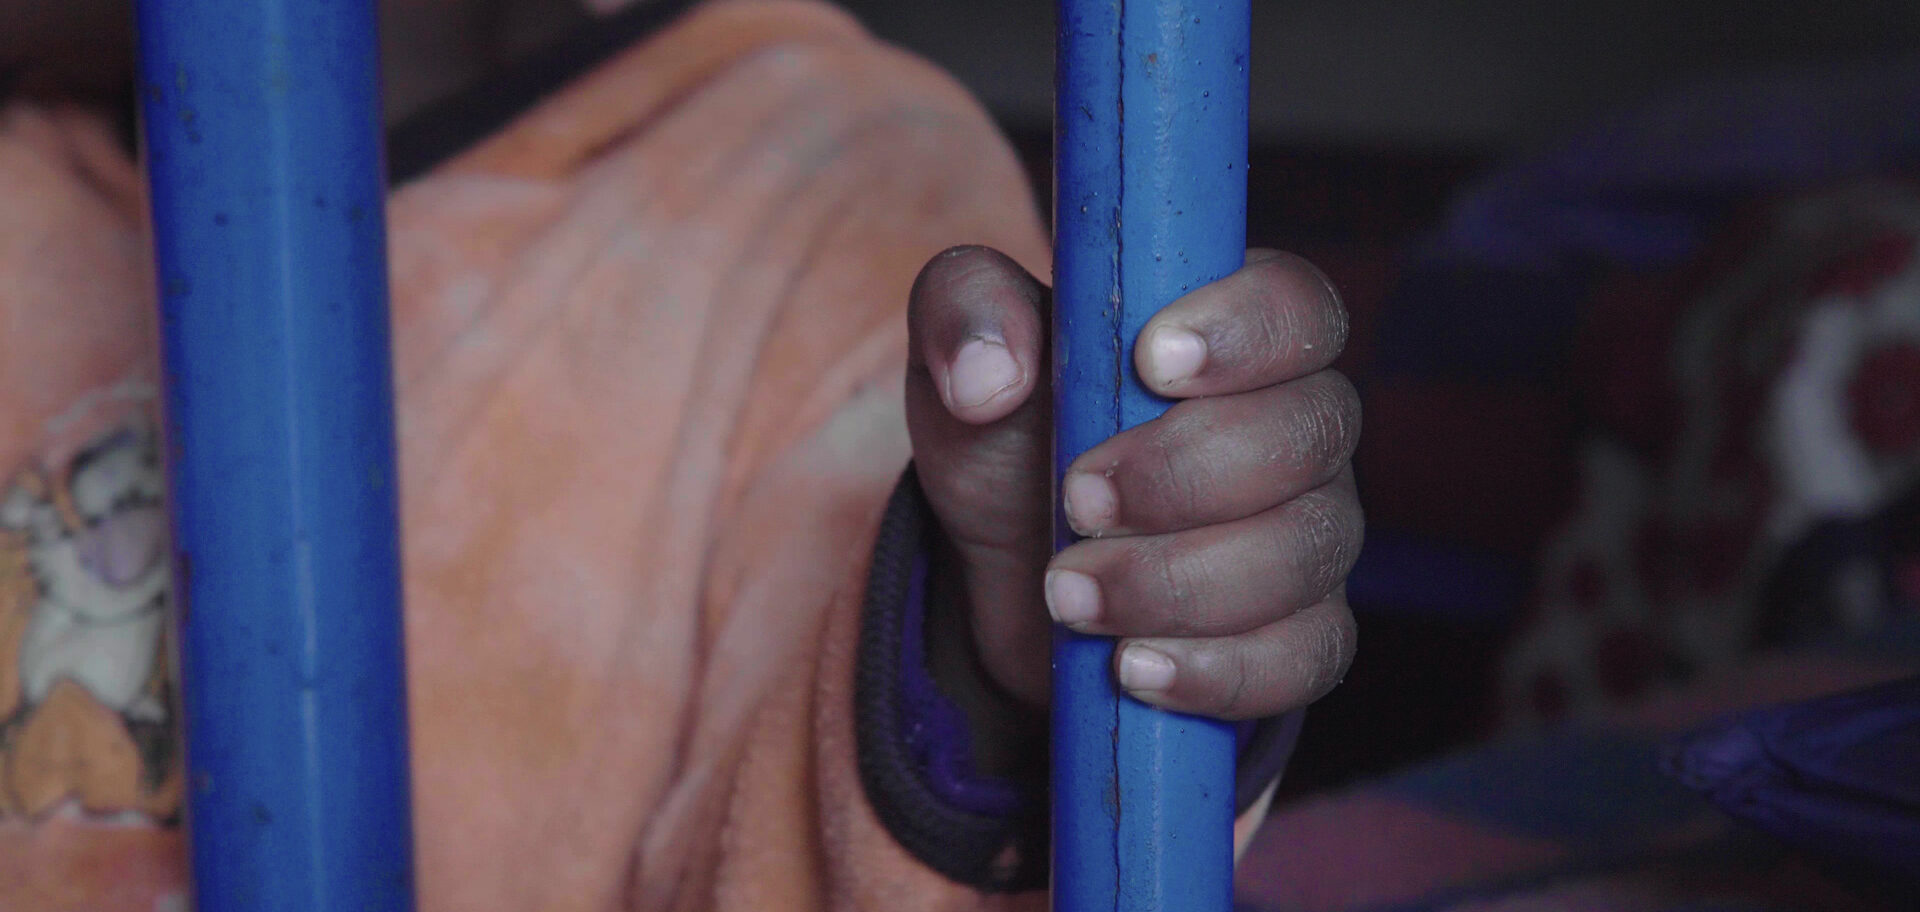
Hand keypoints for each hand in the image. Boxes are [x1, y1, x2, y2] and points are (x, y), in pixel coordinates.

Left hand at [905, 246, 1360, 719]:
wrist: (1008, 577)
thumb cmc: (1010, 438)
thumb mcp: (963, 357)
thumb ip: (965, 315)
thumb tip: (987, 374)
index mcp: (1235, 332)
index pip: (1296, 305)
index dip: (1244, 332)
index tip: (1150, 363)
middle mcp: (1296, 425)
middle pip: (1307, 434)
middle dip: (1184, 476)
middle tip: (1076, 502)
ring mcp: (1311, 534)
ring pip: (1300, 554)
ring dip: (1176, 582)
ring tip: (1067, 597)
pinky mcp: (1301, 635)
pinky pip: (1301, 659)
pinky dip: (1216, 671)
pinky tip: (1132, 669)